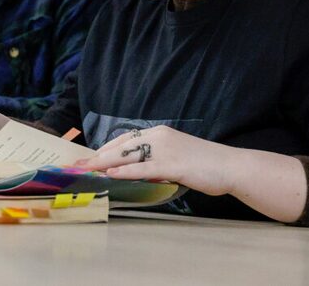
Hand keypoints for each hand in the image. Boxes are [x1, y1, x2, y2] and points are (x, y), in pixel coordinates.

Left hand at [75, 125, 235, 195]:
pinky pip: (143, 168)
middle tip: (78, 164)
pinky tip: (111, 175)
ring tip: (86, 170)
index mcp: (160, 133)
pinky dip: (125, 172)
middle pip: (121, 145)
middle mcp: (159, 137)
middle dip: (98, 156)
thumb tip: (138, 169)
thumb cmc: (205, 164)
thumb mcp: (176, 156)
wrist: (230, 166)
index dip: (105, 148)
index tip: (90, 157)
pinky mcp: (172, 165)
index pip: (126, 138)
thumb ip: (157, 160)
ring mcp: (165, 150)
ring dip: (104, 164)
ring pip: (128, 156)